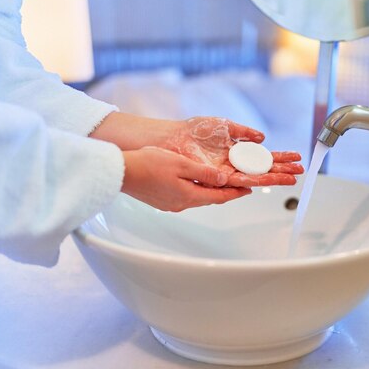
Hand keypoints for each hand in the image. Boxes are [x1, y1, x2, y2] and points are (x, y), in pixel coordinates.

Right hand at [121, 147, 251, 211]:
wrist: (121, 172)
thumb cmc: (148, 164)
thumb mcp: (181, 164)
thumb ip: (204, 173)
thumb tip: (224, 180)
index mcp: (188, 196)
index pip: (219, 196)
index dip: (235, 193)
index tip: (248, 190)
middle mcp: (181, 204)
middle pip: (209, 198)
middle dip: (224, 192)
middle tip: (238, 185)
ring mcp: (170, 204)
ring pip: (197, 197)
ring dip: (209, 191)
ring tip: (221, 183)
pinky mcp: (161, 201)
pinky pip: (185, 196)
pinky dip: (196, 190)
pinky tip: (196, 183)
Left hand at [160, 116, 303, 186]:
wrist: (172, 137)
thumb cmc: (194, 131)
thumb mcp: (225, 126)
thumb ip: (244, 132)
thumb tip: (262, 138)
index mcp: (238, 153)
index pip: (264, 158)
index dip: (280, 159)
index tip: (296, 158)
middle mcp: (234, 165)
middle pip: (263, 170)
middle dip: (282, 171)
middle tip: (300, 173)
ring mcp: (226, 173)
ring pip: (254, 178)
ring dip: (273, 178)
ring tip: (290, 179)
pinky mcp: (214, 177)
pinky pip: (236, 182)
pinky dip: (251, 181)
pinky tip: (265, 182)